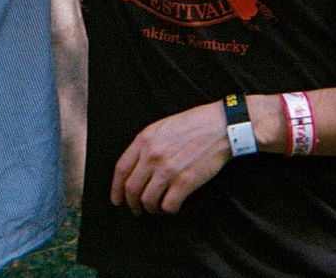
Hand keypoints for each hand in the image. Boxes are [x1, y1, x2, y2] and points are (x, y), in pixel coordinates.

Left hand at [110, 101, 229, 215]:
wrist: (219, 126)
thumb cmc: (192, 125)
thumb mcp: (161, 128)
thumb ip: (145, 145)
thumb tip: (135, 168)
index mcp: (144, 140)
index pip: (121, 169)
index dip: (116, 188)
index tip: (116, 199)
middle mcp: (152, 156)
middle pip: (131, 188)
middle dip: (132, 204)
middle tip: (136, 210)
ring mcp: (168, 169)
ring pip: (148, 200)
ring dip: (150, 209)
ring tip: (156, 209)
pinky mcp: (185, 182)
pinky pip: (168, 205)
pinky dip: (168, 210)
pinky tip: (172, 207)